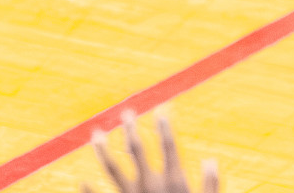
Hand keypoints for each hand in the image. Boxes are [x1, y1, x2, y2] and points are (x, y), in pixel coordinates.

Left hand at [86, 111, 217, 192]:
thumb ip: (211, 185)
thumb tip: (211, 160)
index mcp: (174, 181)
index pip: (169, 146)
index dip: (166, 126)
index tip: (162, 109)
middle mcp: (149, 186)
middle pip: (138, 151)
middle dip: (132, 129)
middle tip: (127, 112)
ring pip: (114, 170)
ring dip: (103, 151)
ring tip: (95, 134)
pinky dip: (89, 191)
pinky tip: (81, 180)